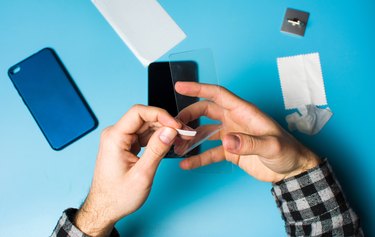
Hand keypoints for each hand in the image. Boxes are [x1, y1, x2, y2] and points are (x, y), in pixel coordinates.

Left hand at [74, 105, 179, 236]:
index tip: (175, 124)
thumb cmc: (117, 196)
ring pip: (145, 126)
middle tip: (183, 132)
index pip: (138, 112)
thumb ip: (157, 150)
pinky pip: (143, 135)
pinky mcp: (125, 145)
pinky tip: (168, 142)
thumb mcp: (142, 174)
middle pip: (144, 118)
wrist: (104, 209)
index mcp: (114, 138)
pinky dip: (157, 138)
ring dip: (163, 130)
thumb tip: (170, 130)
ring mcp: (120, 139)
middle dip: (165, 123)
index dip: (160, 114)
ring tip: (179, 138)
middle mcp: (115, 134)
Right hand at [175, 82, 319, 182]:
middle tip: (174, 125)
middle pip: (206, 111)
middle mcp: (235, 120)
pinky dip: (199, 157)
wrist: (293, 170)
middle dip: (189, 115)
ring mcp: (232, 135)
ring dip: (191, 137)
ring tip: (177, 146)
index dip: (198, 88)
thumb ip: (249, 143)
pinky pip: (210, 152)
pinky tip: (188, 163)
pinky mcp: (231, 151)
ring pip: (205, 131)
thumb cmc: (288, 151)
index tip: (180, 86)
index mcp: (244, 112)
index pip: (217, 94)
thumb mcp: (272, 146)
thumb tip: (227, 140)